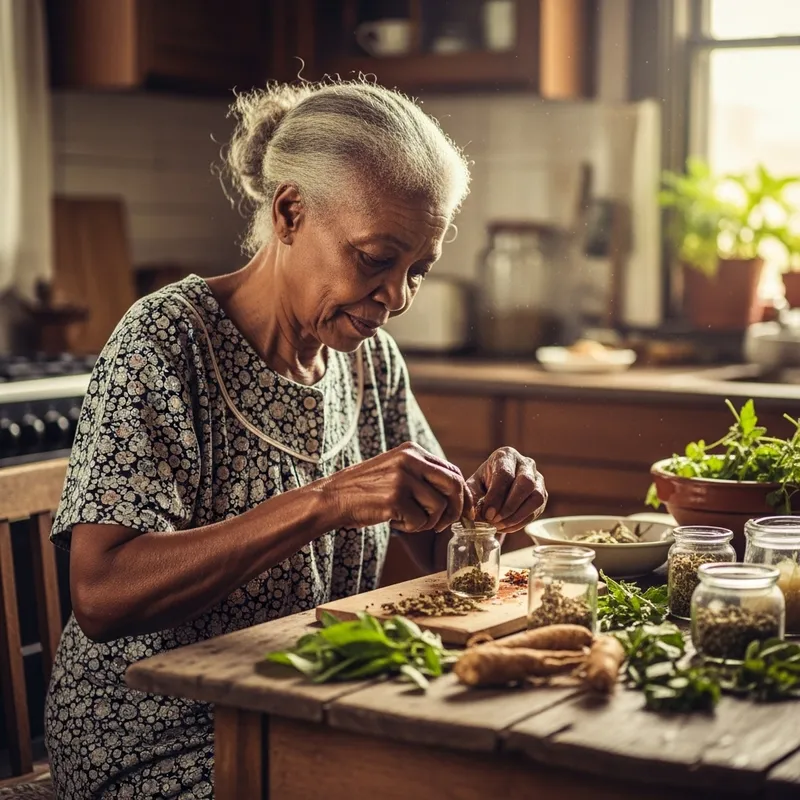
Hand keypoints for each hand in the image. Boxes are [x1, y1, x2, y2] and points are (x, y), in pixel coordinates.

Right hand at [328, 442, 472, 532]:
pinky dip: (410, 527)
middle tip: (444, 525)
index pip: (452, 472)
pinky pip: (420, 521)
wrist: (333, 497)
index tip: (465, 512)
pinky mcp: (394, 498)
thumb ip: (423, 475)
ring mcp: (402, 478)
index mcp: (412, 451)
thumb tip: (459, 495)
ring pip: (438, 507)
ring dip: (427, 522)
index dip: (463, 495)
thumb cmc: (366, 489)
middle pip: (453, 486)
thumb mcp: (396, 469)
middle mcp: (409, 460)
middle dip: (455, 510)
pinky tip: (394, 521)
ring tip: (408, 520)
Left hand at [466, 447, 546, 532]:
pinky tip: (506, 527)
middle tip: (494, 521)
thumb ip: (473, 499)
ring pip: (536, 497)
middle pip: (526, 483)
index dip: (497, 496)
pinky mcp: (543, 494)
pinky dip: (522, 522)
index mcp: (505, 455)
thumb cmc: (482, 485)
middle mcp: (525, 463)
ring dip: (517, 516)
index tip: (488, 514)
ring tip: (499, 526)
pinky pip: (537, 509)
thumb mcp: (473, 487)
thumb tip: (479, 515)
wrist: (494, 487)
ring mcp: (538, 478)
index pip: (505, 474)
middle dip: (510, 506)